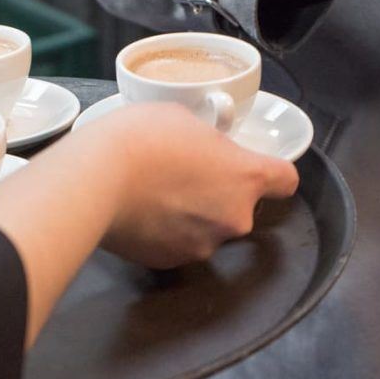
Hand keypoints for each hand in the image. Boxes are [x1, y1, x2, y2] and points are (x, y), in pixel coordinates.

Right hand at [92, 103, 298, 269]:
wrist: (94, 179)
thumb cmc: (139, 138)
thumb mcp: (179, 117)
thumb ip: (205, 139)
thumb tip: (200, 152)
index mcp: (245, 176)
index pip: (285, 180)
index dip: (271, 173)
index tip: (251, 168)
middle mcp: (234, 217)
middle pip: (239, 207)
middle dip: (217, 194)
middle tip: (181, 173)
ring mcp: (202, 245)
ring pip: (206, 228)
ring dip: (189, 215)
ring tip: (152, 193)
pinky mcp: (168, 262)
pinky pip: (175, 244)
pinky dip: (162, 232)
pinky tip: (138, 212)